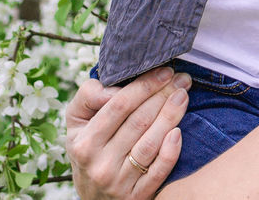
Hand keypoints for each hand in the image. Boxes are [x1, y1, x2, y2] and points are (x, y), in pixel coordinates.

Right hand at [66, 66, 188, 199]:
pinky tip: (179, 131)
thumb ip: (88, 96)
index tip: (164, 71)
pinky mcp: (137, 197)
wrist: (92, 198)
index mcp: (84, 142)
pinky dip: (171, 151)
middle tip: (181, 79)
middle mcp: (100, 164)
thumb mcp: (75, 122)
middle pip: (138, 122)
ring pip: (150, 144)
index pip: (119, 106)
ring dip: (171, 116)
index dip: (144, 85)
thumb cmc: (87, 147)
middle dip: (163, 95)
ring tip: (183, 96)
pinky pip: (158, 172)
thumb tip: (114, 87)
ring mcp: (119, 183)